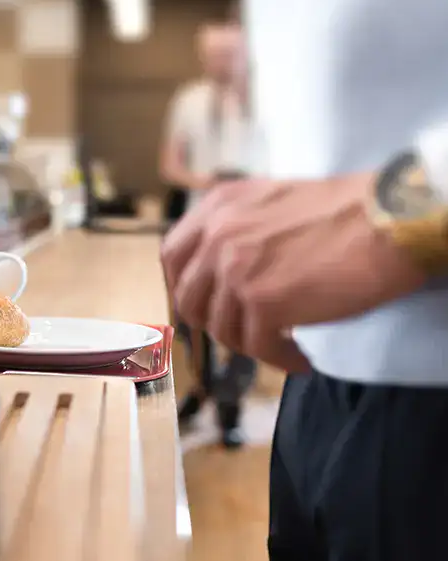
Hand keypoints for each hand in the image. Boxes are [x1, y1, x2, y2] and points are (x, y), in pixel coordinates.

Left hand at [162, 174, 426, 370]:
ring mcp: (235, 269)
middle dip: (213, 323)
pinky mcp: (261, 302)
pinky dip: (278, 359)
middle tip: (241, 332)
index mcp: (218, 206)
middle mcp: (218, 235)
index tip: (203, 304)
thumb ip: (236, 228)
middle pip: (189, 299)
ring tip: (280, 344)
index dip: (182, 286)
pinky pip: (257, 347)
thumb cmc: (343, 211)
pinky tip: (299, 358)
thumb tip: (220, 270)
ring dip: (250, 344)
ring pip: (222, 329)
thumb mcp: (270, 201)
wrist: (387, 221)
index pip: (172, 255)